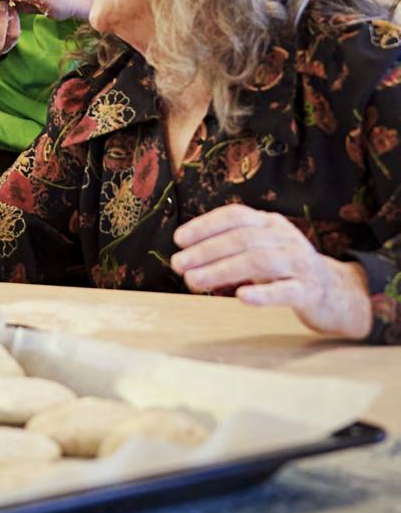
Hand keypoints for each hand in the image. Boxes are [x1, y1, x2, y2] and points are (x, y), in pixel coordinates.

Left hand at [171, 205, 372, 339]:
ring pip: (258, 262)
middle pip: (242, 239)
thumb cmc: (285, 270)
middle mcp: (285, 238)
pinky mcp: (309, 291)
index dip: (205, 225)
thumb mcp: (261, 249)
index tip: (179, 239)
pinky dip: (262, 293)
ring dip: (221, 270)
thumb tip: (186, 255)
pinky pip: (285, 290)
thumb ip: (232, 247)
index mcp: (270, 224)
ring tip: (193, 281)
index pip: (236, 216)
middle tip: (178, 265)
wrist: (335, 293)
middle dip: (205, 250)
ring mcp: (299, 263)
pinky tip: (241, 297)